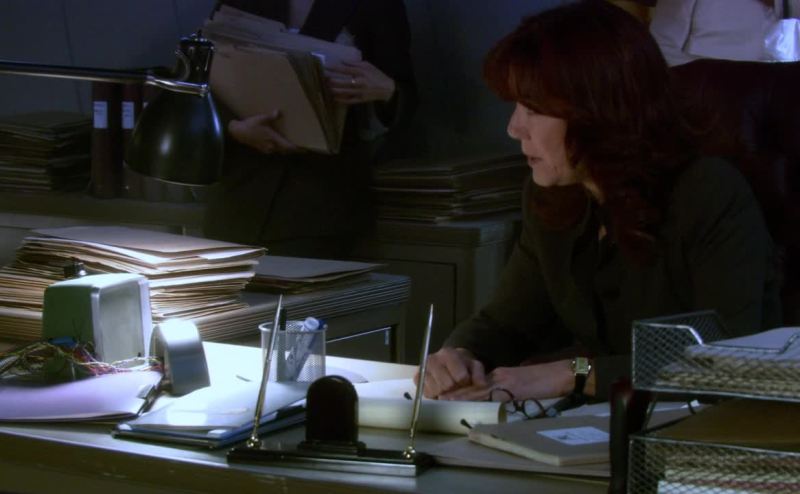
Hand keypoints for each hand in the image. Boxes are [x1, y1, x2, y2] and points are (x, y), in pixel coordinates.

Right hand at [227, 111, 298, 154]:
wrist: (238, 132)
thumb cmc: (250, 125)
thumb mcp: (262, 118)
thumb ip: (271, 116)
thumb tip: (278, 112)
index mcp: (273, 139)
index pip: (288, 147)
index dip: (297, 149)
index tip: (305, 150)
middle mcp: (271, 146)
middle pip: (285, 150)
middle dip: (292, 149)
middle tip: (300, 148)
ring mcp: (266, 149)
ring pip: (279, 151)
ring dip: (284, 149)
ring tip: (290, 145)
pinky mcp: (262, 149)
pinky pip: (273, 150)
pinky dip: (277, 148)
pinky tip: (277, 143)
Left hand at [325, 59, 395, 104]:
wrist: (387, 89)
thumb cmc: (376, 75)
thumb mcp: (367, 65)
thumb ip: (354, 63)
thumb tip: (342, 61)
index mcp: (361, 72)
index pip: (344, 69)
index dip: (334, 68)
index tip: (325, 66)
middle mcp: (359, 82)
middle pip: (342, 81)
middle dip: (331, 79)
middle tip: (324, 77)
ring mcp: (359, 92)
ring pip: (343, 91)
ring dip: (334, 89)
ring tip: (327, 86)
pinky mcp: (360, 99)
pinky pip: (348, 100)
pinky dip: (340, 99)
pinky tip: (334, 97)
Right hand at [414, 347, 486, 398]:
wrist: (447, 362)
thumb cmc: (461, 365)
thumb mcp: (473, 366)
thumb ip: (479, 373)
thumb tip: (480, 384)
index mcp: (448, 353)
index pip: (459, 376)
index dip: (465, 382)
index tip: (465, 381)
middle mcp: (432, 359)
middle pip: (447, 384)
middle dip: (454, 388)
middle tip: (456, 385)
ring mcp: (423, 369)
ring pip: (437, 390)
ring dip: (444, 392)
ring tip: (447, 387)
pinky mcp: (417, 379)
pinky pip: (427, 393)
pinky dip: (435, 394)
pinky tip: (439, 389)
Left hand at [439, 360, 574, 401]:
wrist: (562, 374)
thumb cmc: (545, 381)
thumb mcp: (521, 386)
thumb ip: (506, 391)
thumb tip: (495, 401)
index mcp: (500, 376)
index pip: (476, 384)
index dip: (460, 390)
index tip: (445, 396)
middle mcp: (499, 376)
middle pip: (472, 386)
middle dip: (455, 393)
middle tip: (436, 399)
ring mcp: (505, 381)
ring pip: (478, 389)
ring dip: (461, 396)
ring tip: (444, 401)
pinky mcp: (514, 387)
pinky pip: (493, 394)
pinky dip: (479, 399)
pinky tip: (468, 404)